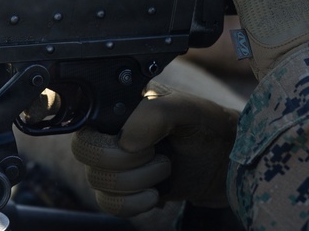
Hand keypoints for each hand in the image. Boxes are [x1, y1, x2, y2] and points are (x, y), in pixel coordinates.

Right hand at [70, 82, 238, 216]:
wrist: (224, 161)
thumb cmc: (205, 126)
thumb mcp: (186, 109)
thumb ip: (154, 115)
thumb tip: (125, 142)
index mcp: (118, 104)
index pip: (85, 119)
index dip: (102, 135)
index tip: (133, 142)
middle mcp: (110, 132)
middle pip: (85, 152)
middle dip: (123, 160)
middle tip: (155, 154)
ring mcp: (114, 163)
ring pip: (98, 181)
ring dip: (136, 182)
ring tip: (164, 169)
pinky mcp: (123, 191)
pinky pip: (108, 205)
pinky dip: (132, 204)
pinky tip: (155, 195)